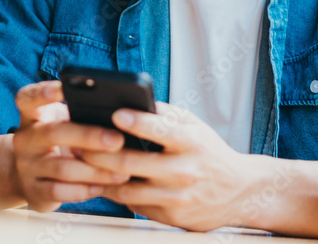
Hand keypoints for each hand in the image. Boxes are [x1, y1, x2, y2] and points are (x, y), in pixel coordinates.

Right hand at [11, 81, 130, 211]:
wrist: (27, 175)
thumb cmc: (58, 141)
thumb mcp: (62, 123)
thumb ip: (80, 115)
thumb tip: (122, 114)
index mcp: (32, 115)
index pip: (29, 98)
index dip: (44, 92)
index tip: (64, 87)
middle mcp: (25, 139)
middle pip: (54, 133)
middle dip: (89, 136)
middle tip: (117, 140)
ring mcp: (26, 166)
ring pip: (62, 168)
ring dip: (95, 170)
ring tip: (122, 171)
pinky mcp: (33, 191)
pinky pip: (59, 192)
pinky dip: (84, 190)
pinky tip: (102, 187)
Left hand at [79, 102, 250, 230]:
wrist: (240, 192)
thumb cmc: (209, 153)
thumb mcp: (195, 126)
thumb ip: (164, 115)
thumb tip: (130, 101)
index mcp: (191, 142)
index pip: (161, 130)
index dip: (136, 121)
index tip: (115, 113)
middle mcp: (184, 170)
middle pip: (130, 163)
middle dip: (98, 152)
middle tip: (78, 142)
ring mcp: (176, 197)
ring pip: (125, 188)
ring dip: (99, 176)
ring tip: (81, 163)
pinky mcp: (170, 216)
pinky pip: (133, 205)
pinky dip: (115, 192)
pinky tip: (102, 182)